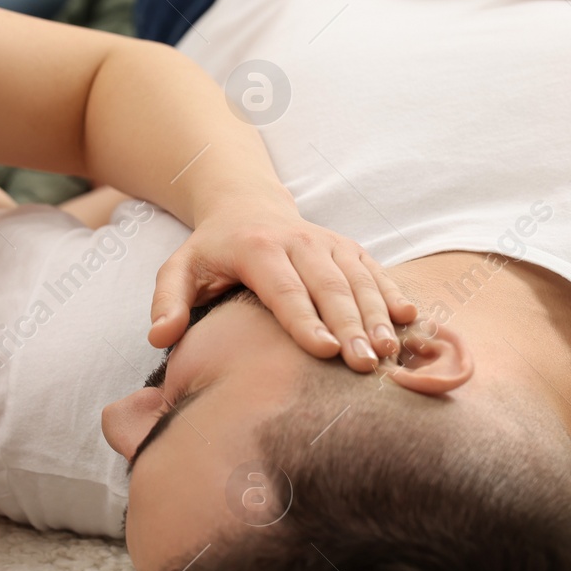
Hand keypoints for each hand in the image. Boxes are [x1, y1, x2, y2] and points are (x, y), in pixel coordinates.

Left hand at [149, 194, 416, 372]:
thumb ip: (167, 302)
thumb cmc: (211, 251)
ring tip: (389, 352)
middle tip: (364, 364)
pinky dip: (392, 294)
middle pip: (328, 287)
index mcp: (257, 249)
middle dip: (349, 325)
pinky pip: (375, 271)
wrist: (246, 206)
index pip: (284, 290)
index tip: (323, 352)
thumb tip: (159, 337)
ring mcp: (328, 243)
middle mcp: (299, 241)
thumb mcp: (178, 269)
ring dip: (376, 315)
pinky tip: (410, 319)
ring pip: (358, 279)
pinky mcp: (348, 247)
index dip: (304, 320)